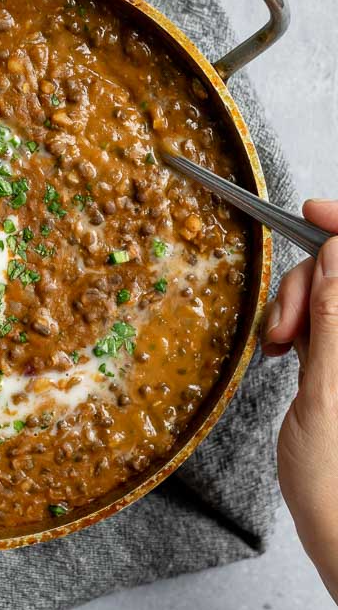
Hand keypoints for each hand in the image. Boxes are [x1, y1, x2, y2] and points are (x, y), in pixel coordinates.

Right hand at [262, 199, 337, 601]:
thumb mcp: (330, 396)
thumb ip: (337, 319)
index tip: (309, 213)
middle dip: (308, 279)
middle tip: (281, 327)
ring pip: (332, 293)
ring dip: (298, 304)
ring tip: (277, 345)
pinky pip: (323, 319)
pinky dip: (298, 323)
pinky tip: (282, 348)